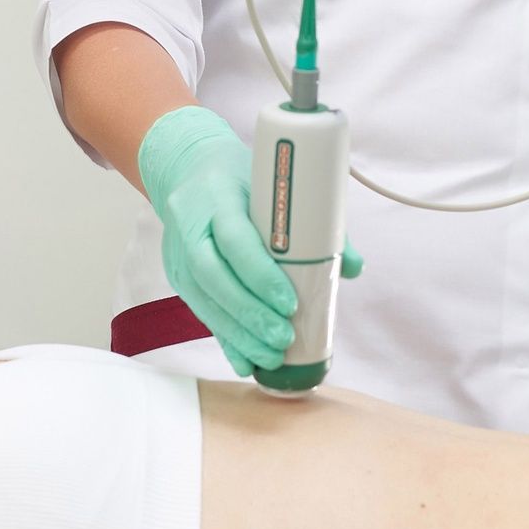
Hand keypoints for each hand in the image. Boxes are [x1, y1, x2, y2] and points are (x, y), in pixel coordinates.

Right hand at [137, 107, 297, 373]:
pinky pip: (201, 311)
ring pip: (204, 300)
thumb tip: (350, 267)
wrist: (185, 167)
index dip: (259, 274)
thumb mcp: (272, 184)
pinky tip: (246, 361)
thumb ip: (313, 224)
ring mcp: (178, 252)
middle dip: (250, 314)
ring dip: (238, 334)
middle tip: (284, 338)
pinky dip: (225, 338)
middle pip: (214, 278)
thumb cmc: (239, 176)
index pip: (234, 239)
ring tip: (272, 356)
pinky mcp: (177, 274)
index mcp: (216, 196)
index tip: (289, 303)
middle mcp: (190, 225)